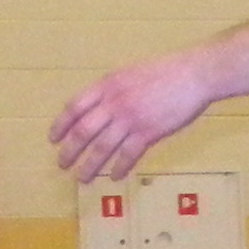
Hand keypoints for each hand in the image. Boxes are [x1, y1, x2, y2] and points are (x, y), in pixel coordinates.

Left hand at [50, 49, 217, 183]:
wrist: (194, 74)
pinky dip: (119, 167)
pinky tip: (115, 176)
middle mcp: (114, 102)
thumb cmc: (167, 71)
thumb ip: (113, 89)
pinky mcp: (149, 132)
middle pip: (83, 131)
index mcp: (107, 85)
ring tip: (83, 178)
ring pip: (102, 147)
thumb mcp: (131, 73)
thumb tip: (100, 107)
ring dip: (90, 165)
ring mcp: (131, 118)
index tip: (54, 139)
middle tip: (62, 165)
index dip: (60, 125)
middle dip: (69, 151)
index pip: (74, 107)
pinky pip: (128, 154)